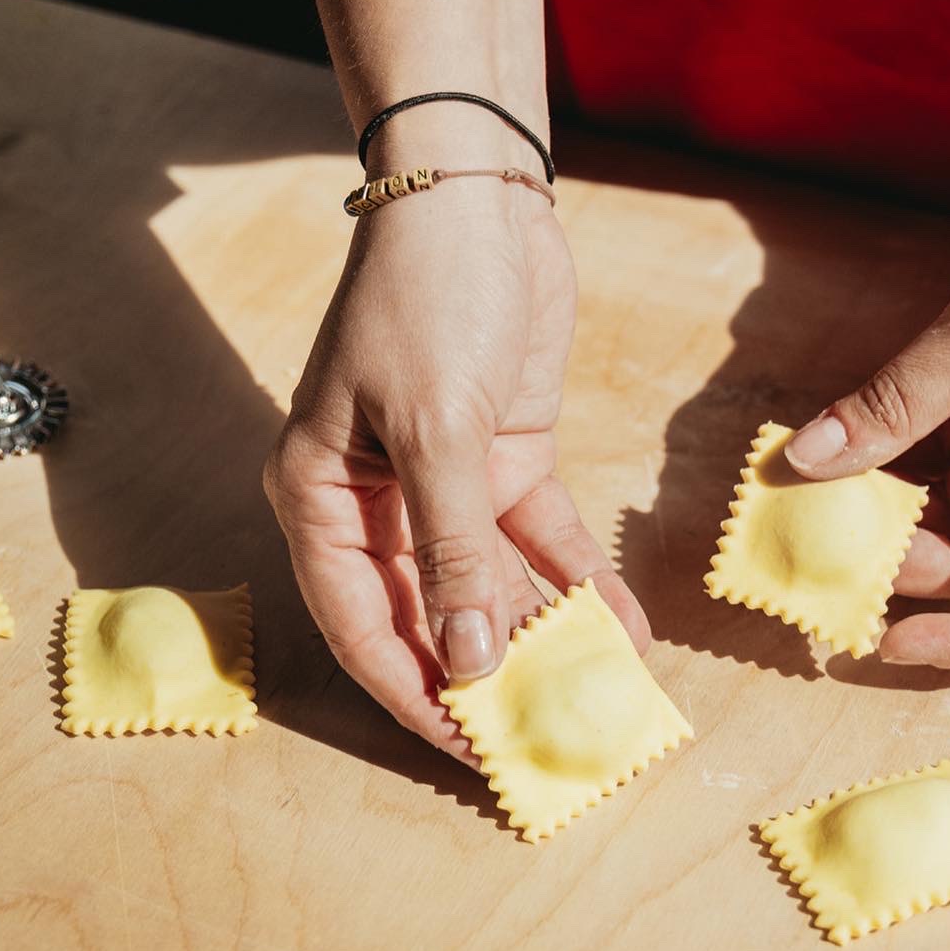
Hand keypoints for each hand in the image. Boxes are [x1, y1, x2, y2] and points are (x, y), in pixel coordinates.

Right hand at [264, 180, 648, 761]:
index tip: (470, 751)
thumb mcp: (436, 428)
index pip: (363, 623)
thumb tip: (468, 659)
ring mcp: (447, 484)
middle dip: (489, 675)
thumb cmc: (425, 299)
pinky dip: (582, 581)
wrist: (477, 199)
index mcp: (323, 498)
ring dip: (546, 635)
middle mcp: (380, 502)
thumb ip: (453, 549)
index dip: (414, 692)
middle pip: (432, 614)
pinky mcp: (507, 460)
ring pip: (494, 585)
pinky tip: (626, 627)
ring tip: (601, 694)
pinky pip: (544, 541)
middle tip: (549, 736)